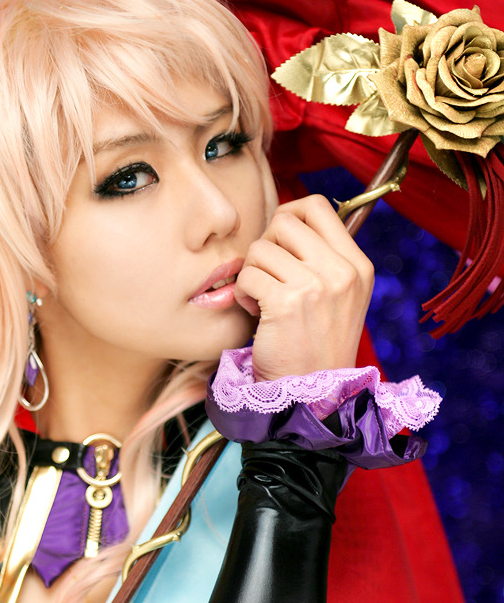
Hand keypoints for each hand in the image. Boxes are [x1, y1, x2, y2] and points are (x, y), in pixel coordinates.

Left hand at [234, 195, 373, 380]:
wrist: (312, 396)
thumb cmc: (315, 346)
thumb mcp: (338, 298)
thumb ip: (322, 259)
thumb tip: (285, 221)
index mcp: (357, 265)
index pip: (318, 206)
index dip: (288, 215)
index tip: (279, 242)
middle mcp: (342, 271)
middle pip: (285, 220)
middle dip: (266, 245)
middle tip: (268, 276)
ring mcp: (317, 285)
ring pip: (261, 247)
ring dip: (252, 272)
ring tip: (262, 300)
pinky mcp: (288, 302)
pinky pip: (248, 274)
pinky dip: (243, 293)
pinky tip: (256, 314)